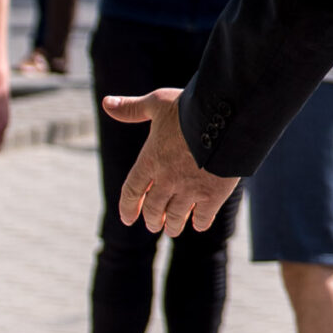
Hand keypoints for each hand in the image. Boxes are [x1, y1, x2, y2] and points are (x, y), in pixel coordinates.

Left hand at [109, 88, 241, 235]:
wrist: (226, 118)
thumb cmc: (190, 108)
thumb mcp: (158, 103)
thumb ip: (133, 109)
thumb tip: (106, 103)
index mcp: (150, 160)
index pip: (132, 190)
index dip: (128, 207)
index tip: (128, 218)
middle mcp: (167, 179)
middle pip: (154, 208)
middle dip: (153, 219)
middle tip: (153, 224)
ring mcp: (190, 189)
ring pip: (176, 216)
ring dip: (172, 225)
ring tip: (172, 229)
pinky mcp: (213, 194)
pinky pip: (203, 216)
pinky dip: (199, 222)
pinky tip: (199, 224)